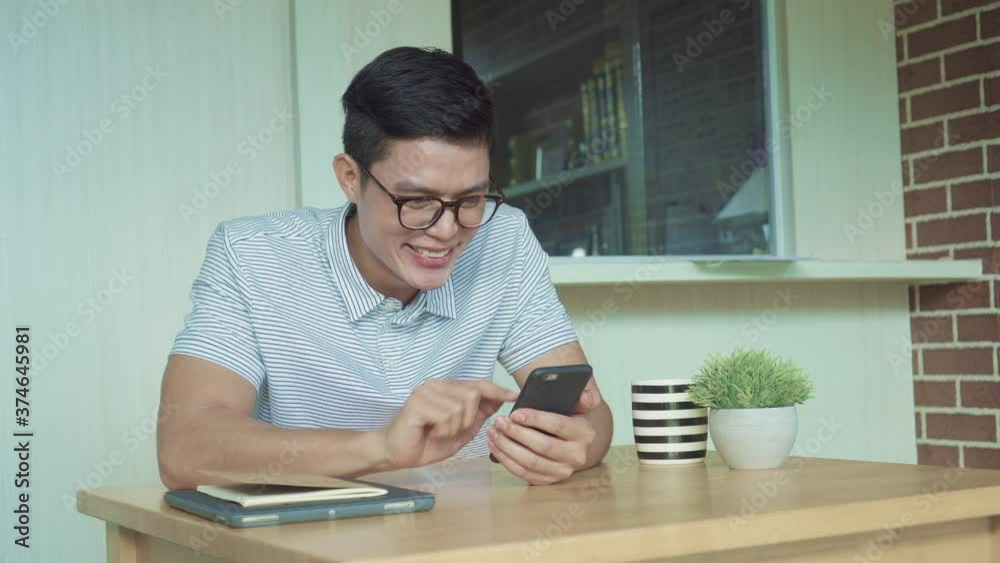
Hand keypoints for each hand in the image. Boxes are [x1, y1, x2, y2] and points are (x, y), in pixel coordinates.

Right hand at [378, 379, 517, 469]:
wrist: (397, 454)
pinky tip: (430, 431)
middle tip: (452, 430)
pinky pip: (446, 415)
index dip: (497, 390)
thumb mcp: (461, 431)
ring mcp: (425, 391)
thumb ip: (477, 416)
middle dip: (469, 419)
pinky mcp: (417, 402)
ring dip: (454, 427)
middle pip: (473, 395)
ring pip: (460, 407)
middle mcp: (436, 385)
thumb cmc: (426, 443)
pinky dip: (443, 429)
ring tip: (438, 432)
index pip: (477, 384)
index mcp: (446, 388)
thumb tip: (499, 401)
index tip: (513, 396)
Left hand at [487, 389, 601, 484]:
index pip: (559, 425)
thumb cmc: (568, 419)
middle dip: (517, 433)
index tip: (516, 413)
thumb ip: (582, 397)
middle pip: (543, 446)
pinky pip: (524, 473)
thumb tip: (586, 397)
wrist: (572, 442)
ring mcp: (563, 471)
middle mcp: (577, 456)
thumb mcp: (577, 405)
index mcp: (585, 433)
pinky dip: (506, 460)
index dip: (536, 419)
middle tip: (500, 422)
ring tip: (493, 432)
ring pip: (531, 462)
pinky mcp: (549, 481)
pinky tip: (495, 446)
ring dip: (507, 447)